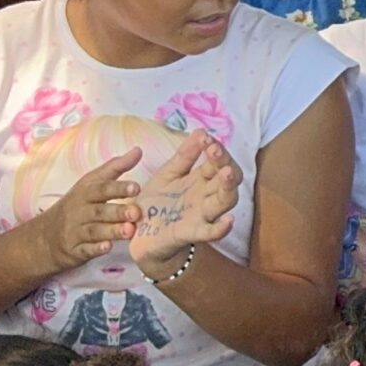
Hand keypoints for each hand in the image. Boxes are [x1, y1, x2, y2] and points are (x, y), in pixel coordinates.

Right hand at [30, 147, 142, 271]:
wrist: (45, 237)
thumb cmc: (77, 205)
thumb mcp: (91, 183)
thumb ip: (116, 168)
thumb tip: (138, 150)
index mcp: (85, 193)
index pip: (102, 188)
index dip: (119, 188)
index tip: (137, 187)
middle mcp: (79, 212)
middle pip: (99, 211)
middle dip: (118, 212)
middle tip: (136, 212)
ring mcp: (75, 232)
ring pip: (94, 231)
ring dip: (112, 231)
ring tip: (129, 230)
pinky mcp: (74, 251)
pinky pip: (84, 250)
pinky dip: (95, 249)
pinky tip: (107, 247)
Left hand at [129, 131, 240, 277]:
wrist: (137, 234)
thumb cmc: (155, 203)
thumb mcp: (168, 175)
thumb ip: (185, 156)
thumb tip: (201, 131)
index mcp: (201, 180)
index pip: (217, 161)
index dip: (215, 149)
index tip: (205, 138)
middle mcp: (206, 196)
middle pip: (227, 179)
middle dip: (224, 163)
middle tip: (214, 150)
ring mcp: (201, 214)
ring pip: (225, 201)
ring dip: (229, 188)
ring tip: (227, 173)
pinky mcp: (191, 233)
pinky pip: (210, 232)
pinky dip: (221, 228)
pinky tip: (229, 221)